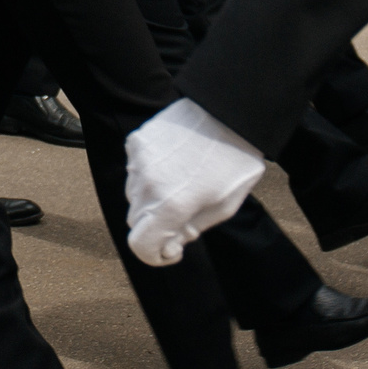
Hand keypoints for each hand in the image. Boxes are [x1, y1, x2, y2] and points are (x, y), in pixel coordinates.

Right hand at [123, 97, 266, 265]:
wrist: (228, 113)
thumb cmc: (234, 162)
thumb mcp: (223, 207)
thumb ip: (190, 230)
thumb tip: (168, 243)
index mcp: (172, 205)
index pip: (141, 246)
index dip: (155, 255)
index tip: (172, 249)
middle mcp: (148, 184)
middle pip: (136, 221)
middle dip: (156, 226)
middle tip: (183, 215)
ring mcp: (139, 160)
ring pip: (133, 195)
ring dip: (150, 199)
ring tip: (180, 183)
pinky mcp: (136, 141)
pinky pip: (134, 170)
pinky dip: (147, 175)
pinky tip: (172, 164)